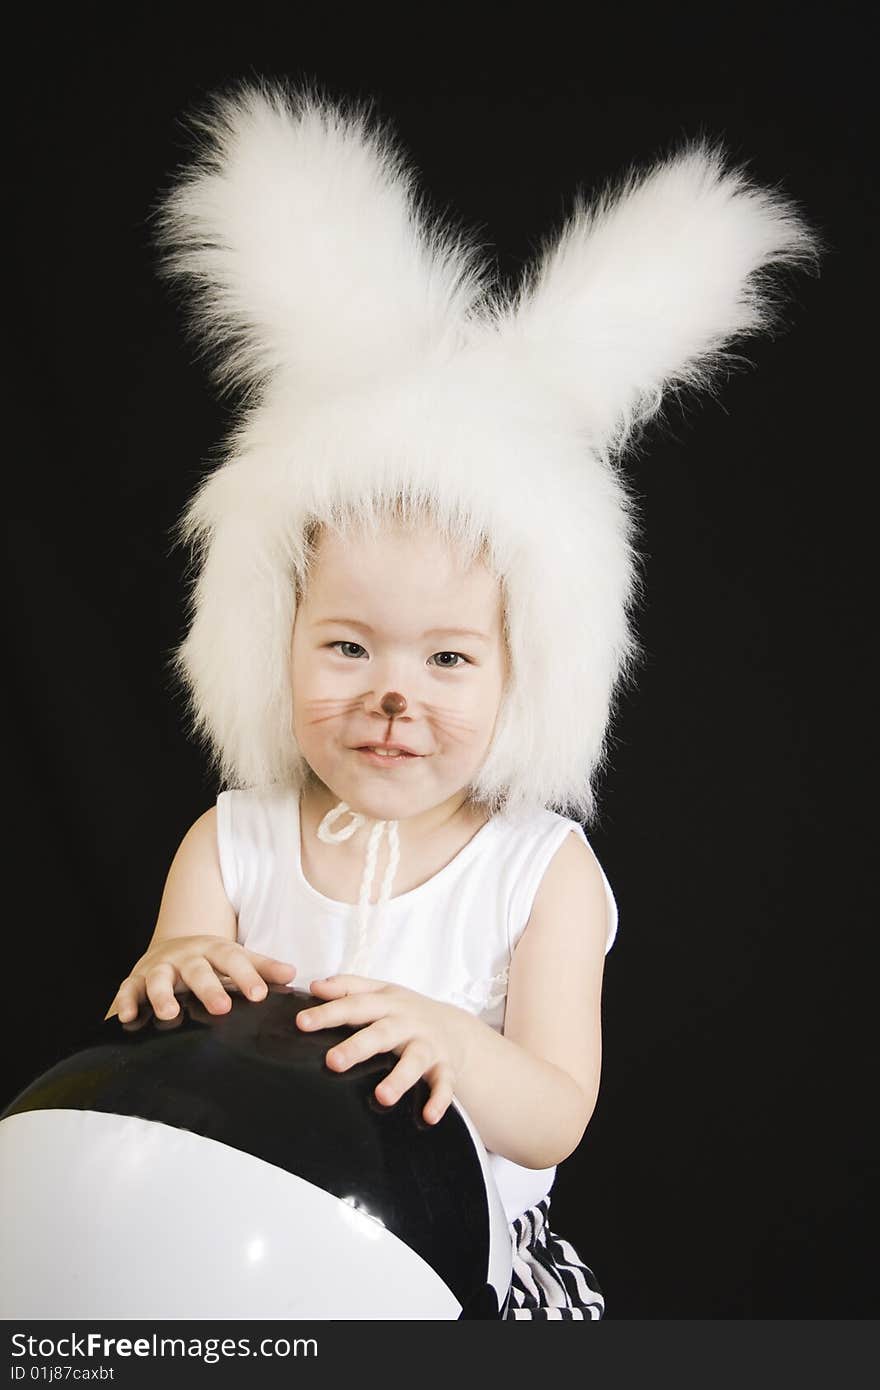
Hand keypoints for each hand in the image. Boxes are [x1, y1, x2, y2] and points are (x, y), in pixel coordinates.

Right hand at [105, 935, 296, 1022]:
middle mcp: (185, 957)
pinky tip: (127, 1017)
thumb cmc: (211, 961)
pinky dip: (126, 1001)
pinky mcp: (136, 980)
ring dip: (162, 995)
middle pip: (197, 970)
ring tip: (170, 1013)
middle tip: (223, 1008)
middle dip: (209, 988)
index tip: (260, 995)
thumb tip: (293, 974)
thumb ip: (262, 968)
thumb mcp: (236, 959)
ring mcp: (159, 967)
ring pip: (159, 979)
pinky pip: (128, 990)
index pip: (232, 959)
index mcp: (213, 949)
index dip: (247, 976)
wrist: (172, 948)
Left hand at [298, 975, 471, 1124]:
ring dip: (400, 1078)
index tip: (302, 1023)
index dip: (329, 1013)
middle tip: (333, 1061)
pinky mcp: (445, 1067)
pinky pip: (444, 1084)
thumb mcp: (381, 992)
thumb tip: (314, 987)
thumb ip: (347, 987)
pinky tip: (428, 1116)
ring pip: (414, 1060)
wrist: (457, 1028)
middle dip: (358, 1047)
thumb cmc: (407, 1012)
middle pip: (382, 1033)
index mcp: (388, 1003)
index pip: (355, 1005)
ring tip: (382, 1096)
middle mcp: (408, 1023)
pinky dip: (439, 1100)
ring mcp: (428, 1045)